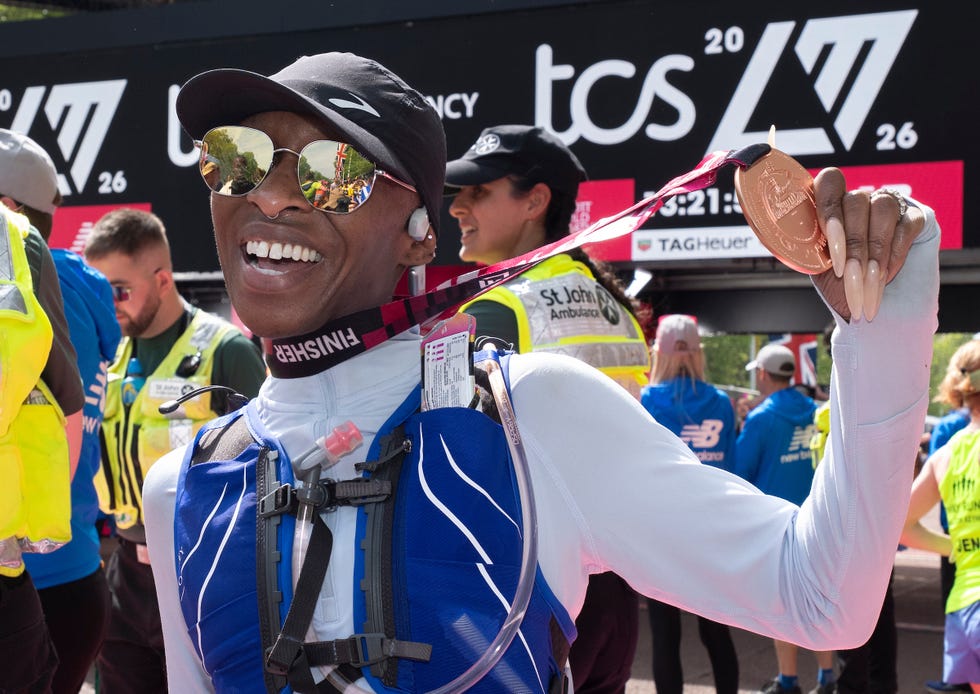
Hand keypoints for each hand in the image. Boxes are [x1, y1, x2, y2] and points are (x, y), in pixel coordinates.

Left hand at [812, 168, 925, 320]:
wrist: (867, 310)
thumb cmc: (837, 285)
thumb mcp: (815, 266)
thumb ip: (806, 246)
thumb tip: (778, 235)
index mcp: (830, 206)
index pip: (830, 182)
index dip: (830, 210)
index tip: (830, 247)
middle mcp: (858, 200)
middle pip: (856, 201)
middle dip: (853, 245)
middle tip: (850, 278)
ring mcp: (887, 205)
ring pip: (883, 209)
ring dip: (875, 251)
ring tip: (869, 283)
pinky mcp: (914, 217)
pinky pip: (907, 224)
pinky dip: (895, 253)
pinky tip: (885, 276)